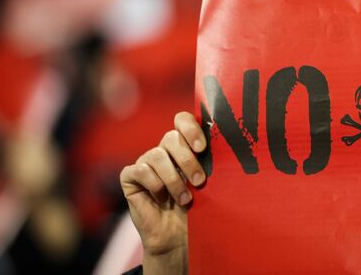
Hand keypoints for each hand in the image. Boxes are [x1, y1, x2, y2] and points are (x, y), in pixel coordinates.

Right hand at [120, 112, 205, 273]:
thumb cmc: (199, 211)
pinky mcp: (131, 177)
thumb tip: (229, 147)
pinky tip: (162, 198)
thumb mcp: (211, 185)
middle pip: (171, 137)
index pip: (183, 121)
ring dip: (173, 179)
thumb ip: (213, 164)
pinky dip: (154, 184)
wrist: (179, 239)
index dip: (191, 128)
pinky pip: (140, 170)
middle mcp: (165, 151)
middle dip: (187, 160)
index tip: (202, 147)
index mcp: (185, 147)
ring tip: (186, 199)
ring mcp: (147, 162)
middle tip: (200, 181)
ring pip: (157, 155)